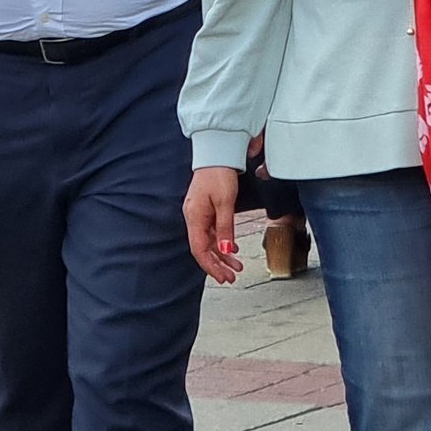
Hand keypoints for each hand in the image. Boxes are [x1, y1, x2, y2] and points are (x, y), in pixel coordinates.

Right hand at [185, 166, 241, 284]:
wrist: (217, 152)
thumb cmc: (219, 174)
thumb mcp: (225, 203)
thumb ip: (225, 228)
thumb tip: (224, 251)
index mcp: (194, 217)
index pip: (199, 250)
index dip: (211, 266)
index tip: (223, 278)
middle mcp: (193, 218)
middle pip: (204, 248)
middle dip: (218, 264)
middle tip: (232, 277)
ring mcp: (198, 214)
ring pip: (209, 241)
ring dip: (222, 254)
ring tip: (237, 265)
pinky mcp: (205, 209)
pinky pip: (211, 231)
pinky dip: (221, 241)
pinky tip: (231, 248)